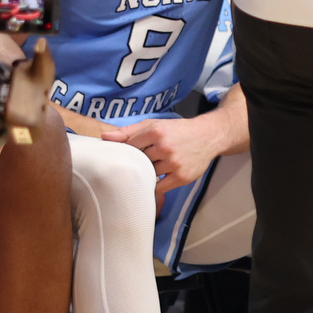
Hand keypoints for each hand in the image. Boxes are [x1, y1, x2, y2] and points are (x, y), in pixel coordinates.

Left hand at [111, 115, 232, 194]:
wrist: (208, 136)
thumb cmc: (177, 131)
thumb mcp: (153, 125)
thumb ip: (128, 131)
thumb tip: (104, 138)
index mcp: (156, 131)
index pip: (129, 146)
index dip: (128, 151)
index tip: (131, 152)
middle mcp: (165, 147)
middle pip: (139, 161)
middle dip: (139, 162)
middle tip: (142, 161)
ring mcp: (174, 164)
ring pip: (148, 174)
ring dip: (148, 173)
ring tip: (153, 167)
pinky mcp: (181, 177)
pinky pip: (159, 188)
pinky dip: (154, 186)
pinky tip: (153, 181)